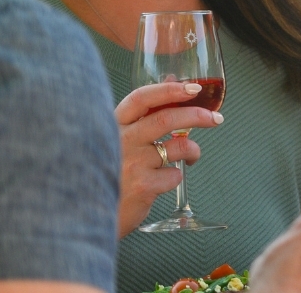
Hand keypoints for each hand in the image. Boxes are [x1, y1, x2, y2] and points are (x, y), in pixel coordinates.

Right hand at [113, 82, 222, 236]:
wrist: (85, 215)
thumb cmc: (104, 174)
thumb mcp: (114, 141)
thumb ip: (139, 118)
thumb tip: (171, 84)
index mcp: (112, 125)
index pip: (141, 99)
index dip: (169, 90)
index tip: (193, 88)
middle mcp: (121, 141)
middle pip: (166, 119)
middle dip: (197, 115)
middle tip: (215, 119)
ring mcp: (132, 163)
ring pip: (178, 146)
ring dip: (193, 149)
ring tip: (192, 155)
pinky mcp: (143, 186)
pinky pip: (175, 174)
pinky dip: (176, 176)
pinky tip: (164, 181)